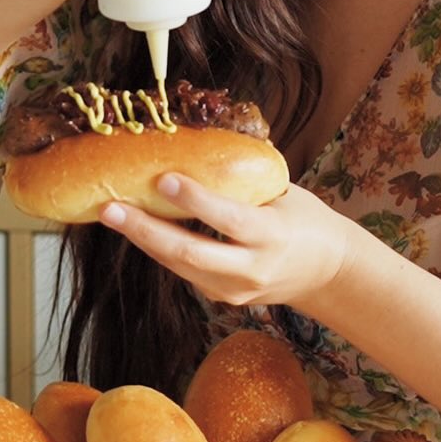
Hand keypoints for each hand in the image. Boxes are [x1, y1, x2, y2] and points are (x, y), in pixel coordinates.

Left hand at [98, 178, 355, 314]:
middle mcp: (252, 268)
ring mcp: (236, 290)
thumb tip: (201, 143)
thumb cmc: (306, 221)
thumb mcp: (285, 195)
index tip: (164, 178)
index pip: (228, 219)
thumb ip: (245, 181)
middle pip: (190, 253)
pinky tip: (139, 229)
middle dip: (146, 230)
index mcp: (273, 235)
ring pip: (180, 267)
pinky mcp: (225, 298)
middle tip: (111, 208)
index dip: (195, 201)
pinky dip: (161, 250)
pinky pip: (186, 272)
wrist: (329, 273)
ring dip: (144, 240)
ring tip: (113, 215)